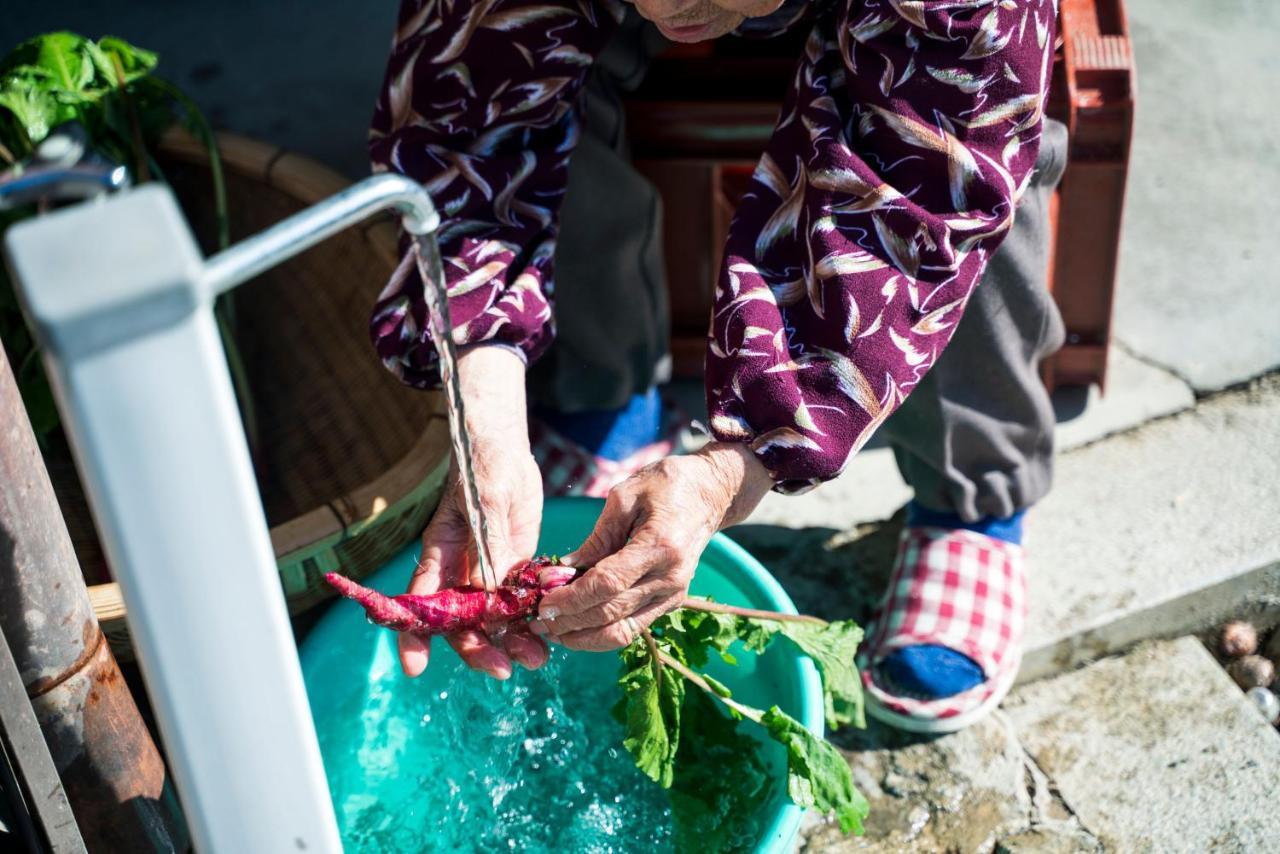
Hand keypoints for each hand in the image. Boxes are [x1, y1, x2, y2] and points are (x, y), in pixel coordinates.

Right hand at [399, 345, 547, 679]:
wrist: (504, 450)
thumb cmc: (482, 467)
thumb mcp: (484, 502)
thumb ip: (486, 544)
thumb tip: (487, 590)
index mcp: (438, 556)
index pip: (420, 602)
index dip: (414, 636)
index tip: (415, 667)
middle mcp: (459, 572)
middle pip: (461, 623)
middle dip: (477, 649)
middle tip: (503, 669)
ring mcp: (487, 573)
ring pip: (493, 621)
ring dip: (511, 642)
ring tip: (537, 659)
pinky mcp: (512, 568)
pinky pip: (519, 605)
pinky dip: (531, 622)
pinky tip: (550, 638)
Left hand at [532, 442, 772, 650]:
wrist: (710, 493)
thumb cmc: (666, 485)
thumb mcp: (625, 497)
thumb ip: (596, 538)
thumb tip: (563, 571)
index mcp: (660, 547)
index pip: (608, 584)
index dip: (571, 598)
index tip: (542, 602)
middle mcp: (670, 579)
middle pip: (610, 613)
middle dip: (568, 621)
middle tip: (536, 620)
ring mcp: (673, 595)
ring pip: (621, 632)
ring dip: (582, 637)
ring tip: (552, 630)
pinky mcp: (670, 603)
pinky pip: (632, 628)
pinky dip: (601, 633)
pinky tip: (576, 627)